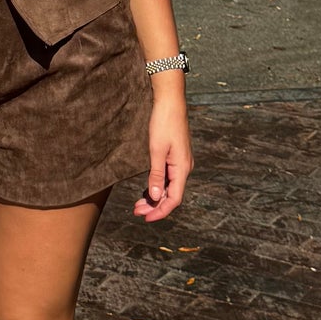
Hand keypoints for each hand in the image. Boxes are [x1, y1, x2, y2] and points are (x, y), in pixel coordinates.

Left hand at [134, 82, 191, 222]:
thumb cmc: (163, 123)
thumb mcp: (156, 150)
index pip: (174, 199)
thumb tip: (156, 197)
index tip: (145, 218)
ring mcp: (181, 162)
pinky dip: (157, 186)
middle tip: (136, 211)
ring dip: (155, 197)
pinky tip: (147, 190)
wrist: (170, 101)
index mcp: (182, 168)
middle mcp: (184, 168)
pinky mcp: (176, 156)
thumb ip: (156, 175)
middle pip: (171, 195)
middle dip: (155, 206)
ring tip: (138, 204)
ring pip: (169, 187)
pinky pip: (168, 178)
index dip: (160, 211)